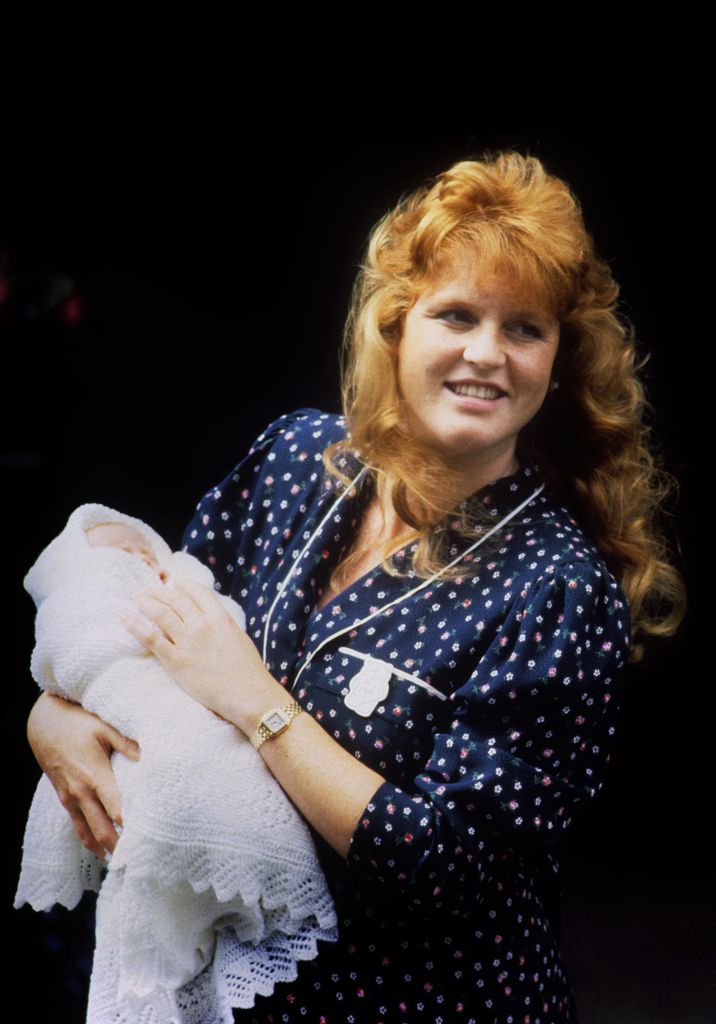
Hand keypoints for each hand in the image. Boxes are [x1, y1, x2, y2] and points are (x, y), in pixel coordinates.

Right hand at [27, 693, 140, 860]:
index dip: (131, 825)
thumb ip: (125, 743)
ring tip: (120, 861)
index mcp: (95, 776)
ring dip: (103, 848)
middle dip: (119, 845)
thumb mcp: (102, 727)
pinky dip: (88, 839)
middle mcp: (81, 792)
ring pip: (87, 833)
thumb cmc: (75, 723)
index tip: (147, 836)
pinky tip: (99, 847)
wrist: (43, 724)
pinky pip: (77, 825)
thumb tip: (146, 754)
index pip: (116, 810)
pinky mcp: (64, 798)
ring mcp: (70, 798)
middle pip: (103, 829)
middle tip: (138, 857)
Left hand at [121, 578, 276, 728]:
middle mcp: (202, 625)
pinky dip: (136, 625)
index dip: (181, 585)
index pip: (196, 591)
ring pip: (161, 613)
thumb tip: (210, 617)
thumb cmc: (247, 670)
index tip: (173, 584)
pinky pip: (151, 638)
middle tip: (147, 590)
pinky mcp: (176, 661)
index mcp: (220, 617)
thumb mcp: (238, 637)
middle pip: (174, 599)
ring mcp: (188, 642)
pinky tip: (125, 618)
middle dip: (158, 591)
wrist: (247, 695)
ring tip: (136, 599)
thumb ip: (222, 624)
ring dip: (145, 602)